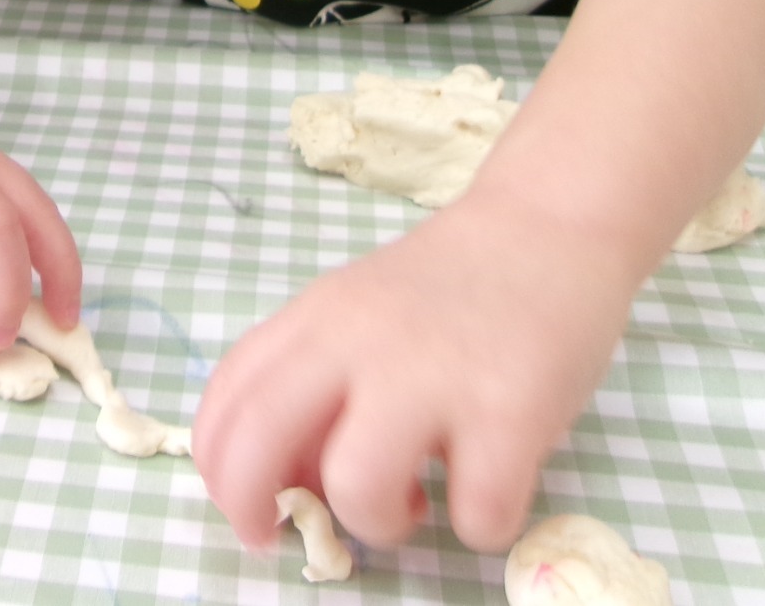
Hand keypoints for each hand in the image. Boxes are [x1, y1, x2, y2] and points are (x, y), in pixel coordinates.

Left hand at [192, 188, 641, 555]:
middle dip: (248, 505)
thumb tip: (291, 478)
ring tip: (410, 500)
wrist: (548, 226)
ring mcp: (436, 376)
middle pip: (261, 437)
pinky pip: (477, 515)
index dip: (217, 468)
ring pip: (359, 487)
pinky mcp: (513, 411)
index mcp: (316, 319)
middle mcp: (360, 342)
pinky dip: (479, 525)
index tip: (243, 505)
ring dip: (377, 524)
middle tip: (275, 538)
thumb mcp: (358, 313)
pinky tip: (487, 485)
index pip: (228, 397)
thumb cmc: (450, 286)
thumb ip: (315, 380)